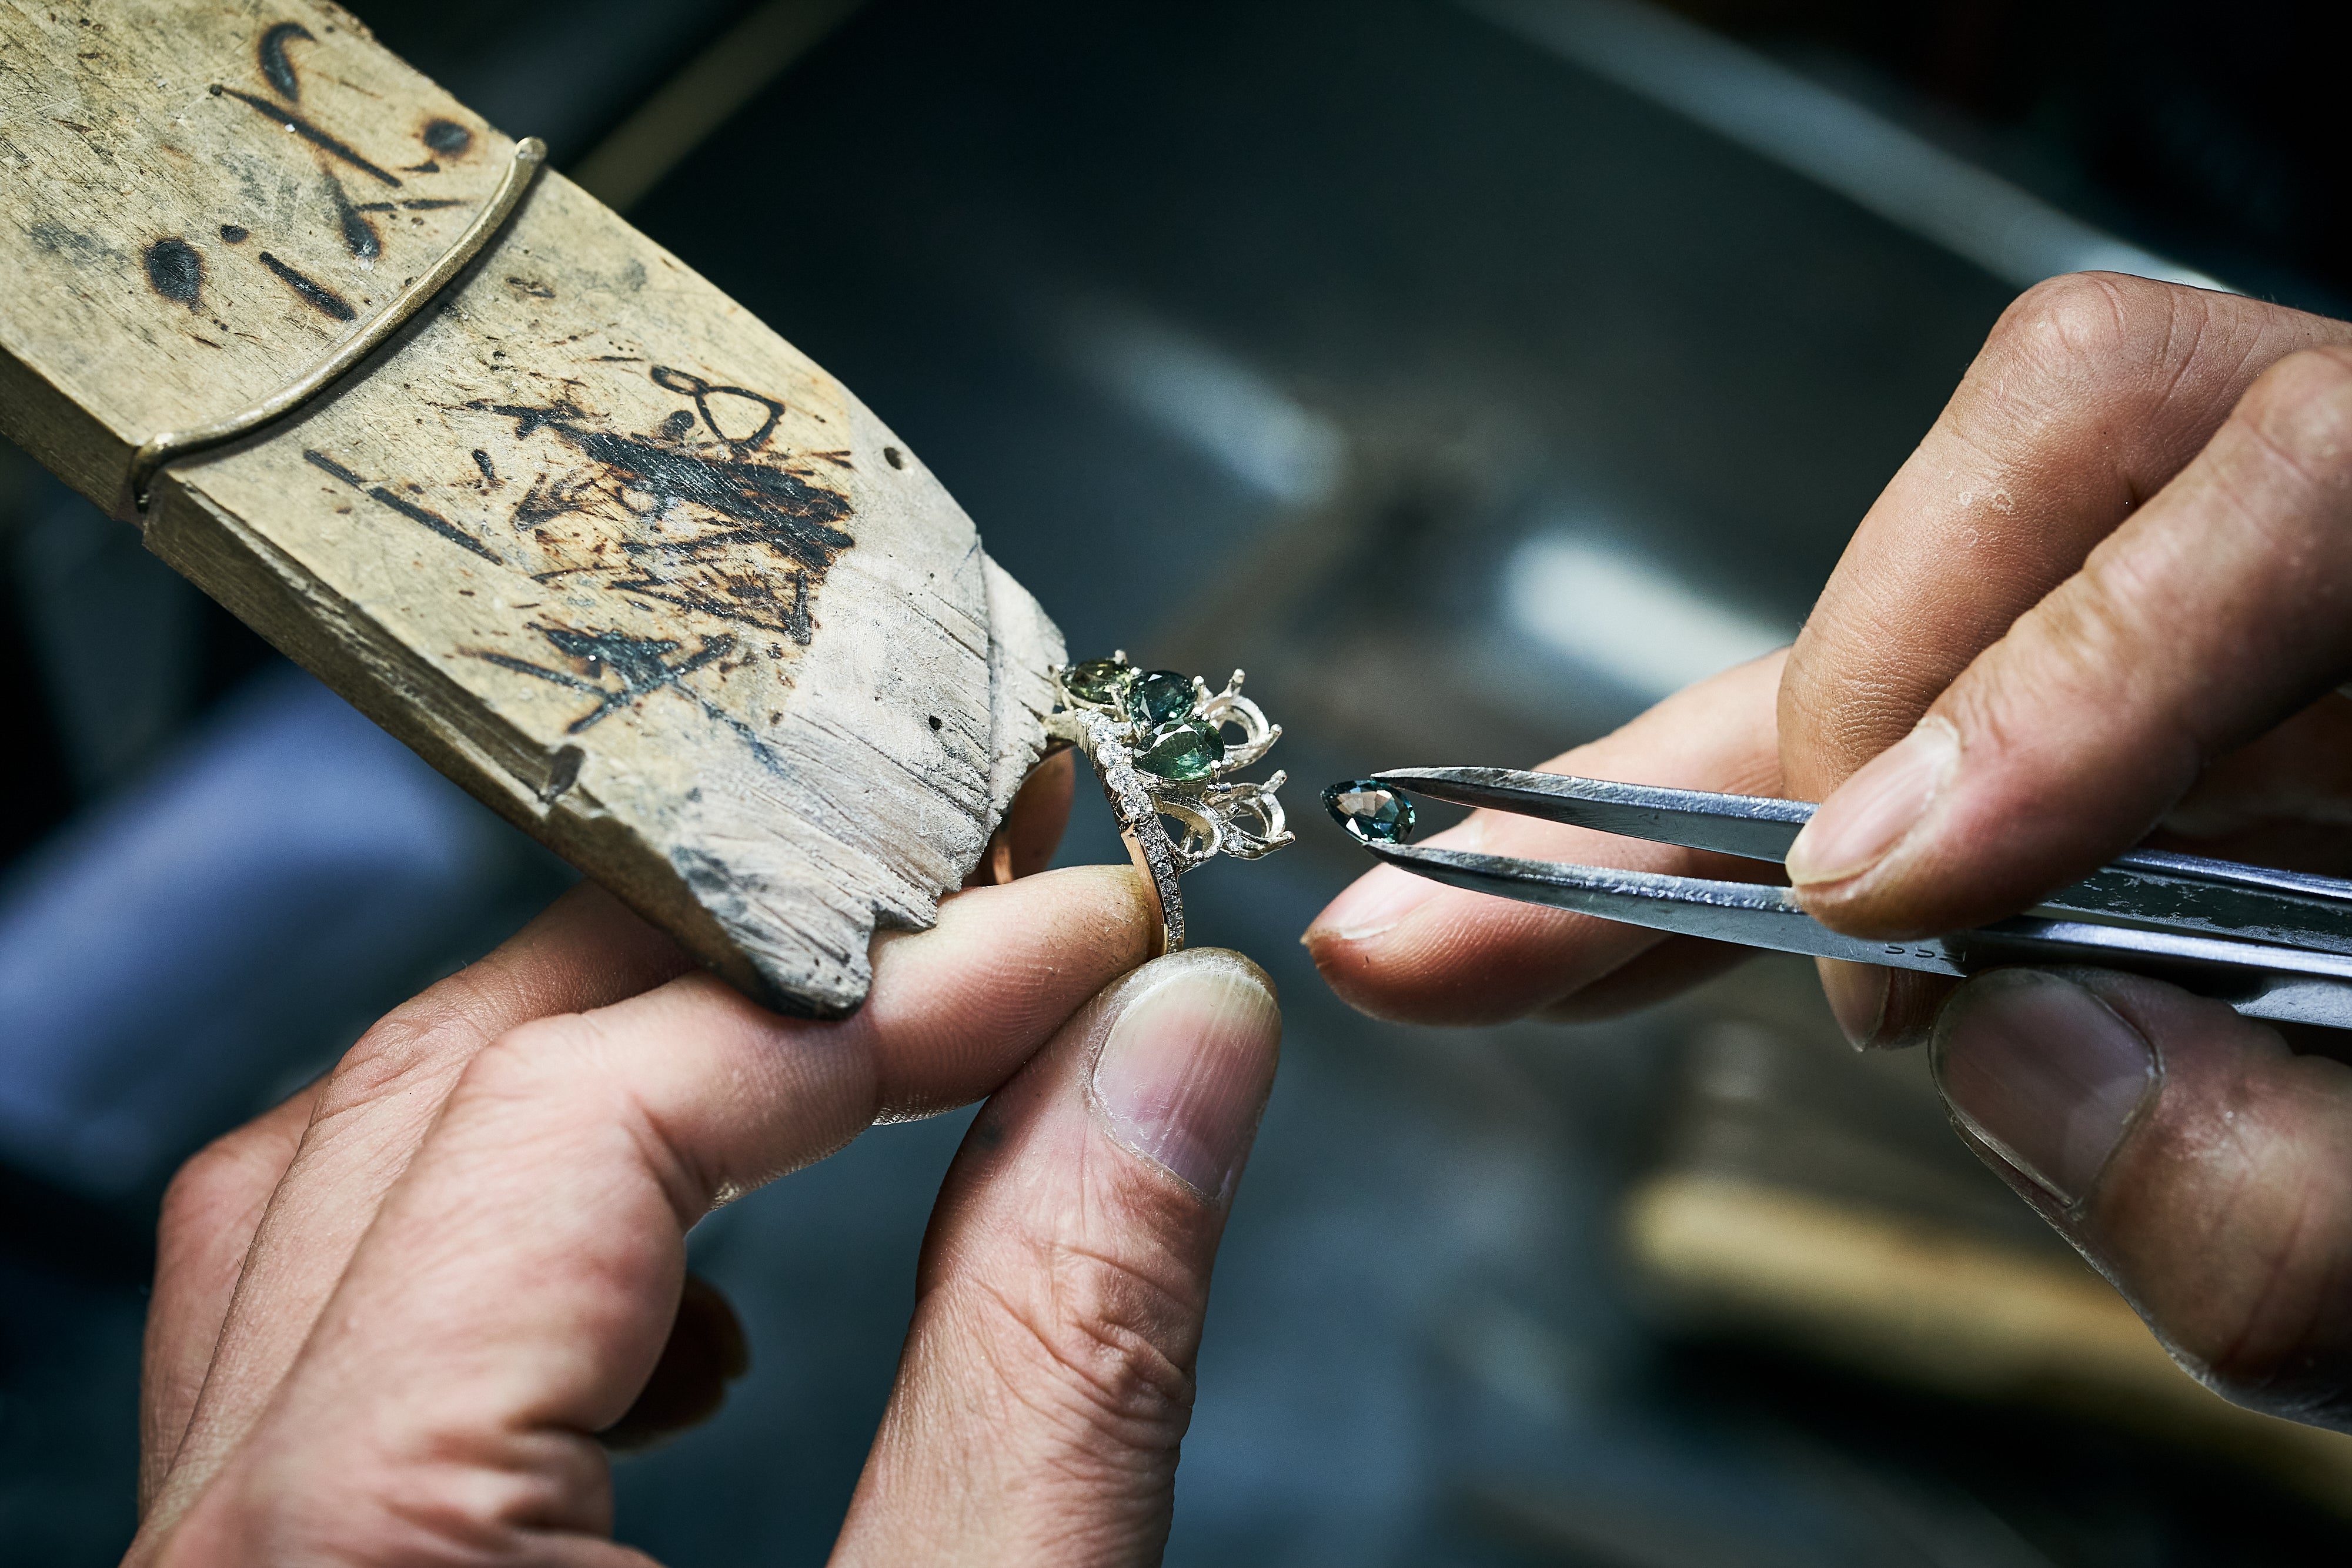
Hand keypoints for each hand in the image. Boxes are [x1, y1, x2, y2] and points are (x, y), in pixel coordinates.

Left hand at [131, 856, 1280, 1562]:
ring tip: (851, 1055)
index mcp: (358, 1550)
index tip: (1078, 937)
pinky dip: (520, 1228)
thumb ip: (1060, 1364)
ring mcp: (236, 1562)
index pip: (602, 1108)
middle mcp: (233, 1542)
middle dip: (744, 972)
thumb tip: (1173, 1052)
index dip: (880, 988)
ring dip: (620, 1068)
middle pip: (445, 1093)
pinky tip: (692, 1298)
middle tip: (977, 925)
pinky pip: (328, 1329)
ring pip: (356, 1181)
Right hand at [1307, 273, 2351, 1427]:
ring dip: (1694, 793)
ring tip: (1458, 939)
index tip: (1896, 892)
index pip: (2305, 478)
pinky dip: (1725, 859)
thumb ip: (2294, 1205)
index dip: (2080, 656)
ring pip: (1928, 607)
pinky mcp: (2121, 739)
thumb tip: (2004, 1062)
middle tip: (1733, 914)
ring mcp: (2234, 639)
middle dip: (1852, 691)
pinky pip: (1895, 742)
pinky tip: (1565, 944)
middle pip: (2069, 458)